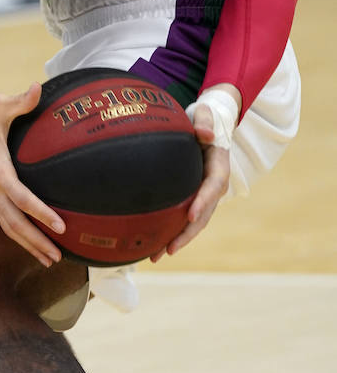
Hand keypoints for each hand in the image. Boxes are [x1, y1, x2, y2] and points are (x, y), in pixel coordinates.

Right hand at [0, 83, 66, 265]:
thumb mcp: (0, 104)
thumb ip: (22, 100)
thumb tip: (37, 87)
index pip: (23, 199)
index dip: (42, 214)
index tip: (61, 226)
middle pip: (15, 223)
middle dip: (37, 242)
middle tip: (59, 257)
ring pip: (8, 227)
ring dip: (28, 244)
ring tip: (49, 260)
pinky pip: (4, 220)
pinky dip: (19, 235)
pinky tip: (32, 242)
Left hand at [150, 102, 230, 259]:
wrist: (207, 125)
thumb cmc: (203, 119)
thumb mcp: (204, 116)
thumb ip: (203, 122)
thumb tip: (205, 133)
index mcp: (219, 166)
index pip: (214, 186)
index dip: (203, 202)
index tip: (190, 216)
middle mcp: (214, 186)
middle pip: (204, 214)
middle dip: (187, 233)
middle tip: (169, 249)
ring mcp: (204, 194)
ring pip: (195, 222)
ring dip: (178, 239)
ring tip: (156, 255)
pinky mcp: (194, 197)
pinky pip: (184, 217)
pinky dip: (172, 231)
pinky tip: (154, 244)